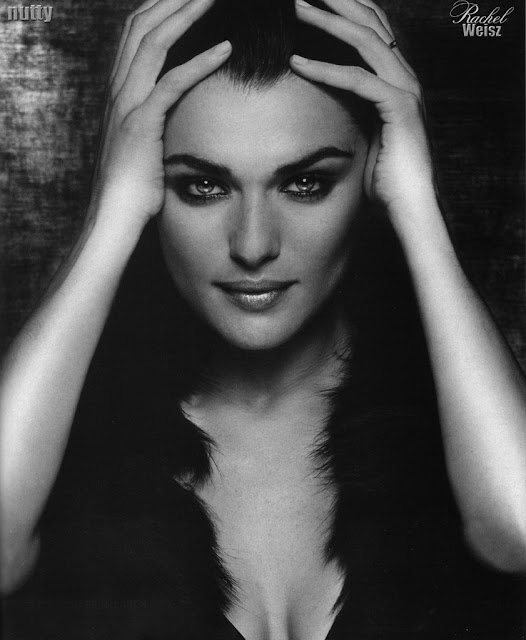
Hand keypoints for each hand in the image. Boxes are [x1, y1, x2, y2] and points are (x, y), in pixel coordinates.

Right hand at [89, 0, 230, 232]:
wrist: (114, 218)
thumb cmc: (134, 187)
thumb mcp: (144, 146)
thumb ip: (155, 122)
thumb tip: (176, 115)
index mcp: (120, 92)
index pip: (137, 35)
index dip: (160, 9)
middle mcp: (120, 91)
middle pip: (143, 26)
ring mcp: (127, 106)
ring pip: (154, 44)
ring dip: (185, 14)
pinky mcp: (141, 126)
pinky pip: (171, 84)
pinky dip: (199, 62)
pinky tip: (225, 48)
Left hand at [290, 0, 434, 220]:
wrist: (410, 207)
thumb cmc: (385, 179)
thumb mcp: (364, 136)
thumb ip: (352, 112)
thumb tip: (327, 104)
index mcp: (398, 81)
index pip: (373, 31)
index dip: (345, 11)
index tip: (313, 1)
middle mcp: (406, 78)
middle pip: (371, 24)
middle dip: (337, 1)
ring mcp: (406, 90)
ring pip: (365, 41)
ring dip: (329, 21)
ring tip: (297, 6)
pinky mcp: (399, 109)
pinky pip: (358, 80)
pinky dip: (326, 69)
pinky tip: (297, 62)